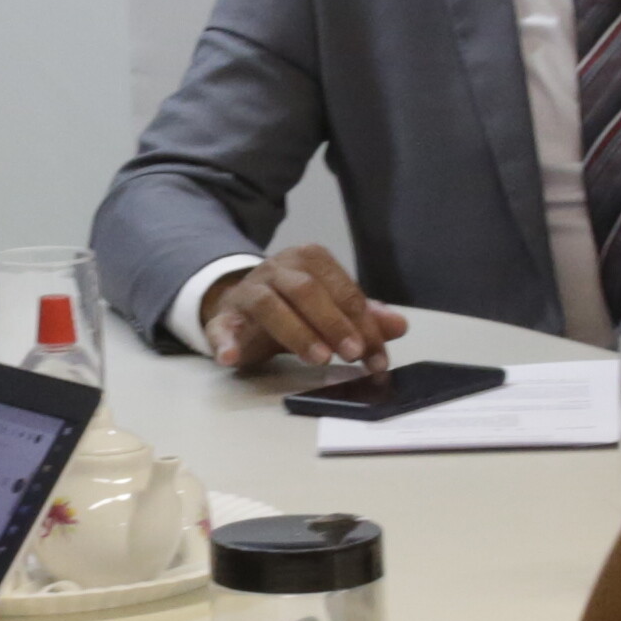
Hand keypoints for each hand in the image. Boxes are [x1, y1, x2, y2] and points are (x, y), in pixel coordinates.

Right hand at [204, 244, 404, 373]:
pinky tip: (232, 356)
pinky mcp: (223, 316)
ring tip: (318, 359)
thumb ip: (363, 317)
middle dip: (333, 322)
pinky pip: (221, 324)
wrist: (241, 308)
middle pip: (306, 290)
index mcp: (308, 261)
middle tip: (353, 353)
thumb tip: (399, 325)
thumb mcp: (331, 310)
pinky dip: (225, 339)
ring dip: (296, 332)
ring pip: (269, 304)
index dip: (363, 323)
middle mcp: (276, 269)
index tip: (377, 356)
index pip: (342, 289)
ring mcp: (247, 291)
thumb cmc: (293, 309)